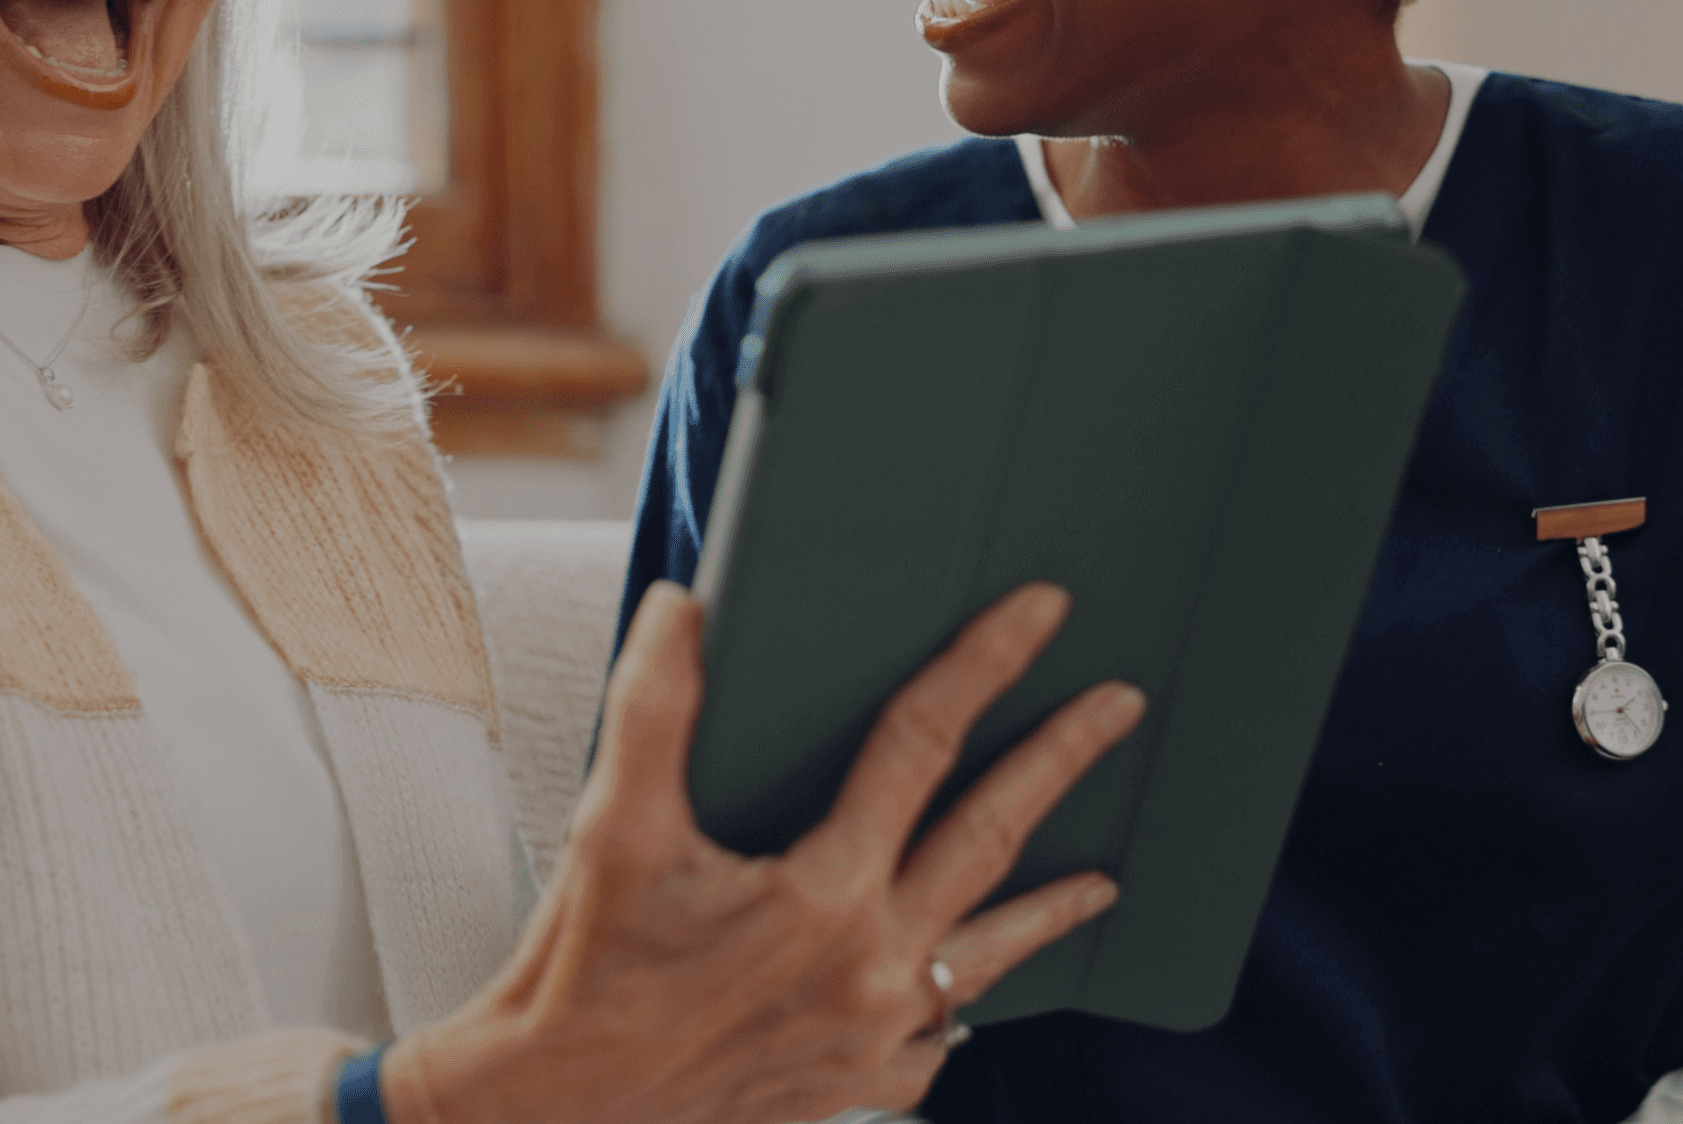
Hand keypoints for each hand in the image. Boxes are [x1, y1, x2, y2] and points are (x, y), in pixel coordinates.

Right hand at [388, 579, 1143, 1123]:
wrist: (562, 1118)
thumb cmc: (581, 977)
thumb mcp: (613, 832)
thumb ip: (655, 708)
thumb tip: (683, 609)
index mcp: (824, 891)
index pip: (923, 745)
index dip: (983, 666)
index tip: (1037, 613)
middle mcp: (872, 965)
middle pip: (992, 836)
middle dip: (1061, 759)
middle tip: (1119, 704)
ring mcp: (880, 1037)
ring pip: (991, 952)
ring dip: (1053, 907)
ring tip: (1107, 879)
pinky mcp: (865, 1089)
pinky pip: (945, 1034)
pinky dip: (969, 998)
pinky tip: (979, 983)